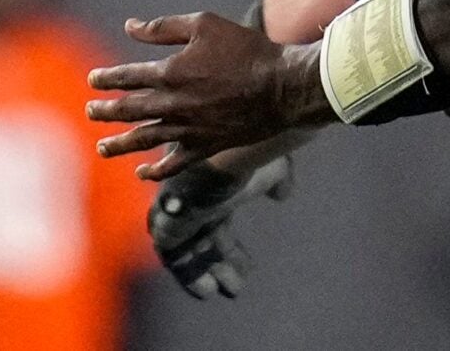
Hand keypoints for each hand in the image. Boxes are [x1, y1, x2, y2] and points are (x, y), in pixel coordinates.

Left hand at [88, 13, 323, 180]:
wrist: (282, 86)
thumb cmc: (246, 50)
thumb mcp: (206, 25)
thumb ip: (165, 27)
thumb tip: (131, 26)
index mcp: (170, 73)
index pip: (127, 77)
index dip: (107, 78)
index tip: (94, 80)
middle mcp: (173, 104)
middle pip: (129, 111)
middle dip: (105, 111)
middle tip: (91, 111)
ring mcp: (188, 129)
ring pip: (143, 140)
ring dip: (119, 144)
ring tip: (102, 147)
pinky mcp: (205, 146)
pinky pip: (173, 164)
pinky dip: (155, 171)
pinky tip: (142, 173)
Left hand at [150, 151, 293, 299]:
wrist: (220, 159)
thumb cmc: (246, 160)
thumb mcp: (272, 169)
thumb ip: (278, 179)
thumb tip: (282, 194)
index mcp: (214, 192)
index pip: (218, 228)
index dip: (232, 251)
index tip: (249, 270)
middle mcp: (193, 205)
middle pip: (201, 243)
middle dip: (218, 265)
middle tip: (236, 288)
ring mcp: (178, 215)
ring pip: (185, 252)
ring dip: (201, 273)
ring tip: (219, 290)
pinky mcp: (166, 225)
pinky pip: (170, 255)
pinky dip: (186, 272)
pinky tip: (206, 287)